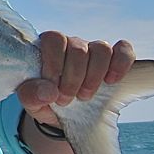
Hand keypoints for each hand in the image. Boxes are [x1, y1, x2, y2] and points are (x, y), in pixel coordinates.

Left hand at [17, 31, 134, 126]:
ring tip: (84, 96)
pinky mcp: (113, 60)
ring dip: (94, 76)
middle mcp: (71, 44)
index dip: (54, 63)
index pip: (54, 39)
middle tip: (65, 100)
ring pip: (101, 49)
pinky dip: (120, 64)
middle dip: (73, 78)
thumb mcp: (31, 102)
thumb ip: (30, 95)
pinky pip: (123, 50)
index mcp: (48, 48)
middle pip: (78, 48)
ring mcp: (92, 51)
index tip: (53, 88)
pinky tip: (111, 81)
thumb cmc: (44, 102)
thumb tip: (48, 90)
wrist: (63, 115)